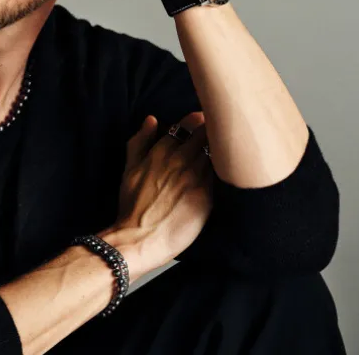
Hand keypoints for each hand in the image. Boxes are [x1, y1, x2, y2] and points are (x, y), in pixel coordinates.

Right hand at [112, 112, 213, 274]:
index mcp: (161, 151)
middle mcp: (180, 160)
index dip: (198, 122)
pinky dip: (225, 173)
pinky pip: (221, 176)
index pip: (188, 125)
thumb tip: (152, 120)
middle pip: (206, 135)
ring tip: (229, 154)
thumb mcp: (129, 169)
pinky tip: (229, 175)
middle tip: (221, 135)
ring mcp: (196, 177)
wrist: (140, 239)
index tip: (204, 122)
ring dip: (222, 152)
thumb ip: (139, 142)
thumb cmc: (132, 206)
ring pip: (216, 154)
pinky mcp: (207, 196)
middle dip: (214, 133)